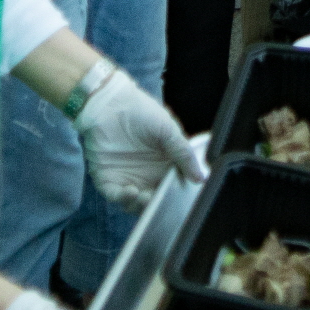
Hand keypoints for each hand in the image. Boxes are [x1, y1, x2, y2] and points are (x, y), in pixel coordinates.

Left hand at [71, 63, 209, 207]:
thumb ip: (184, 155)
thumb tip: (201, 178)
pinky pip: (115, 196)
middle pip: (154, 200)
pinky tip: (131, 191)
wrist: (110, 103)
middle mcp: (146, 175)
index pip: (172, 188)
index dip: (176, 197)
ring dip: (141, 206)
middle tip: (161, 202)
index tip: (181, 200)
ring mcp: (127, 178)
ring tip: (146, 197)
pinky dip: (124, 199)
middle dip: (158, 205)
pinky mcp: (108, 179)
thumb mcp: (169, 131)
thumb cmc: (141, 111)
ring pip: (135, 204)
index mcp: (164, 165)